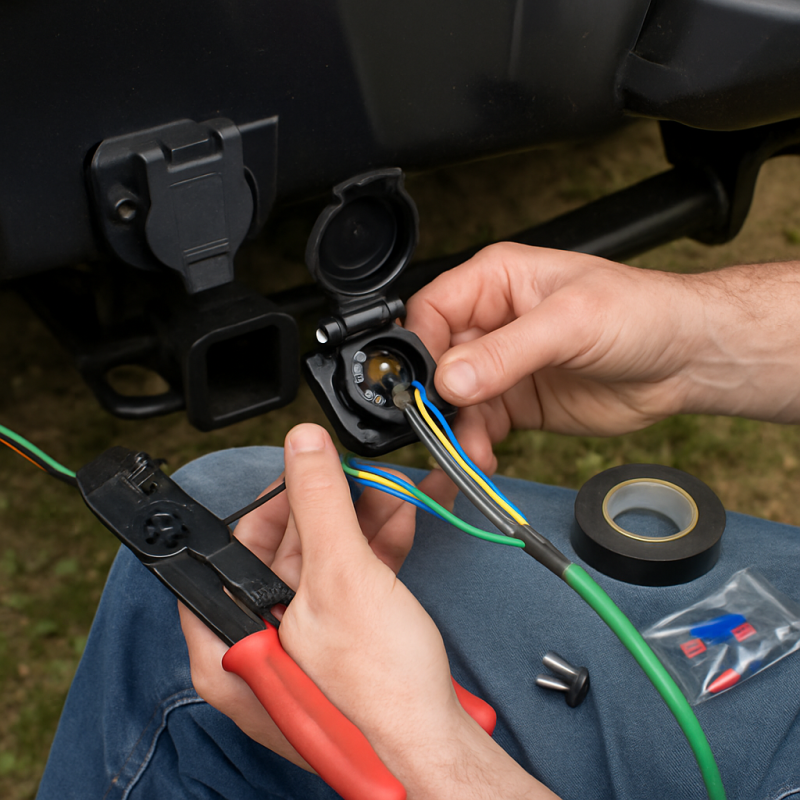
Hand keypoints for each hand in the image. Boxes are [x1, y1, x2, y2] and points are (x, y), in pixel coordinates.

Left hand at [180, 424, 551, 798]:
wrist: (437, 749)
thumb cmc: (379, 694)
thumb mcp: (342, 578)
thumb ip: (319, 503)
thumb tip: (302, 443)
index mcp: (229, 641)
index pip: (228, 552)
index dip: (266, 504)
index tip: (301, 472)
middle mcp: (259, 648)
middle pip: (283, 554)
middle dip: (329, 506)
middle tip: (356, 473)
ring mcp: (302, 650)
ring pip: (323, 565)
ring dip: (360, 522)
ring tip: (390, 490)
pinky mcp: (342, 649)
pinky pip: (349, 586)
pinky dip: (374, 552)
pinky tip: (400, 521)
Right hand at [406, 244, 705, 469]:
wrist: (685, 361)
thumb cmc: (640, 313)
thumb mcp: (570, 323)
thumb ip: (506, 352)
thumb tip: (450, 379)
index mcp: (496, 282)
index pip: (432, 311)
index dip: (421, 349)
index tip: (425, 386)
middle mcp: (492, 323)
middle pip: (437, 362)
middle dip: (435, 401)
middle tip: (439, 430)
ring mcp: (502, 366)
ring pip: (455, 403)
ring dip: (456, 432)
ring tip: (469, 455)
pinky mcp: (516, 403)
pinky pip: (480, 427)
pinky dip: (474, 447)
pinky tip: (481, 460)